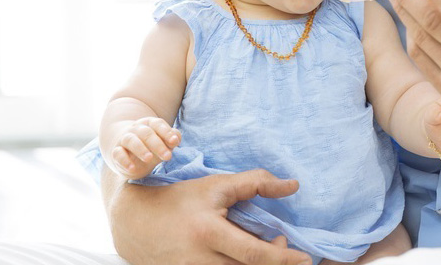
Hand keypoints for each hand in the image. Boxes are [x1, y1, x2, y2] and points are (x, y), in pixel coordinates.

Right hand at [105, 168, 311, 264]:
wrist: (135, 221)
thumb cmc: (183, 199)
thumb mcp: (219, 185)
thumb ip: (257, 183)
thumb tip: (294, 186)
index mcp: (209, 233)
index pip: (254, 253)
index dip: (283, 257)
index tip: (304, 259)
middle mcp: (199, 260)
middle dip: (274, 264)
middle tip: (283, 245)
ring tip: (265, 249)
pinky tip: (245, 258)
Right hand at [109, 116, 180, 177]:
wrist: (126, 151)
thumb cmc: (149, 146)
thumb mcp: (162, 143)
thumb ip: (171, 139)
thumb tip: (176, 139)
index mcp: (149, 124)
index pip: (157, 124)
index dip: (166, 132)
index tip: (175, 142)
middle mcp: (136, 129)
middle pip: (146, 133)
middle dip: (158, 145)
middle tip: (167, 157)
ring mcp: (124, 139)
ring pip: (131, 140)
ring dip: (140, 149)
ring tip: (149, 158)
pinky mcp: (115, 151)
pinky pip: (118, 154)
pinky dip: (124, 161)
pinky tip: (132, 168)